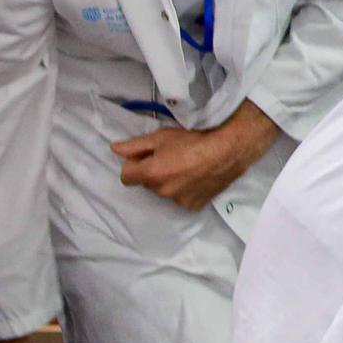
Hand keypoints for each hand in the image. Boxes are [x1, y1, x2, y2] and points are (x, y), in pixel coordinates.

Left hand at [113, 100, 278, 211]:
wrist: (229, 150)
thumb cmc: (195, 139)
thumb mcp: (162, 136)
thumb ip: (135, 145)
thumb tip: (114, 149)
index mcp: (150, 174)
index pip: (126, 176)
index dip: (134, 165)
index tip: (147, 156)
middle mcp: (161, 191)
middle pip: (147, 183)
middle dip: (154, 172)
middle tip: (172, 157)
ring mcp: (178, 201)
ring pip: (165, 191)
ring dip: (170, 182)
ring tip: (188, 167)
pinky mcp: (194, 206)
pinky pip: (182, 199)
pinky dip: (186, 191)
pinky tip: (197, 178)